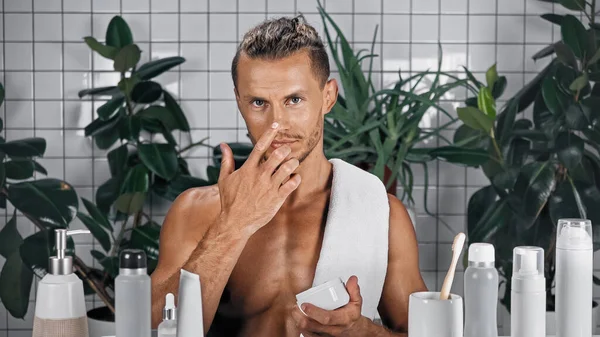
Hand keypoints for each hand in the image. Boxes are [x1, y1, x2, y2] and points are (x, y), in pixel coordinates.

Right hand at [217, 122, 301, 236]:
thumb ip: (226, 160)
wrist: (235, 222)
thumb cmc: (229, 200)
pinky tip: (294, 177)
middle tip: (287, 150)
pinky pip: (292, 183)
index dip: (269, 133)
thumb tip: (223, 145)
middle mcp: (260, 175)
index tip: (276, 125)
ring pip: (288, 167)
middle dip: (285, 149)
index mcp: (248, 169)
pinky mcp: (277, 198)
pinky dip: (296, 178)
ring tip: (293, 162)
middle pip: (278, 154)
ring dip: (293, 162)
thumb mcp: (224, 179)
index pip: (260, 146)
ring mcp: (269, 187)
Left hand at [291, 276, 371, 336]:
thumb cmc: (351, 316)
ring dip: (299, 322)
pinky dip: (302, 328)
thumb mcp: (356, 302)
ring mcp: (327, 336)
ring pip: (309, 332)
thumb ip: (353, 290)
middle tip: (294, 308)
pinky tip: (298, 320)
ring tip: (294, 312)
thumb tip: (352, 279)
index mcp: (343, 319)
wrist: (354, 330)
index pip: (327, 318)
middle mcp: (334, 330)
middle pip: (314, 327)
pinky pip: (309, 336)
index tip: (304, 305)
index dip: (314, 312)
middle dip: (301, 318)